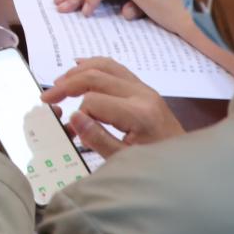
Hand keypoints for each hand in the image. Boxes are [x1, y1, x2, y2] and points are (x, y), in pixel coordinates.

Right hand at [40, 57, 183, 157]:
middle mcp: (142, 94)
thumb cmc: (156, 168)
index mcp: (138, 113)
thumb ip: (97, 139)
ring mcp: (145, 88)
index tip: (74, 132)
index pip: (94, 101)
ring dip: (79, 71)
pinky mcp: (145, 89)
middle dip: (68, 85)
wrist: (186, 166)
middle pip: (96, 76)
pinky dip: (95, 65)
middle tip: (46, 98)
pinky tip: (80, 67)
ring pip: (105, 65)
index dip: (78, 115)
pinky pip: (116, 68)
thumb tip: (72, 117)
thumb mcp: (124, 160)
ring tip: (59, 83)